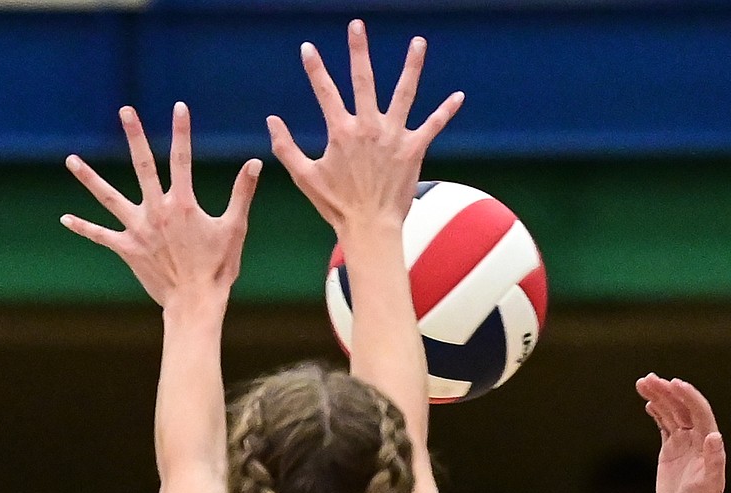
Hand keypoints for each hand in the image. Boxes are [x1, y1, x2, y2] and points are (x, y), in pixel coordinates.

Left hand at [62, 105, 259, 309]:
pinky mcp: (127, 249)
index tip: (180, 107)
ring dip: (89, 178)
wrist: (195, 303)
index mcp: (182, 204)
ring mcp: (138, 229)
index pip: (182, 159)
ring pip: (109, 197)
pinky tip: (65, 219)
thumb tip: (255, 163)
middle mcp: (156, 211)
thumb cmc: (217, 269)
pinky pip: (101, 236)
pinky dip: (84, 228)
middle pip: (143, 165)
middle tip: (126, 110)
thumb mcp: (234, 229)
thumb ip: (241, 193)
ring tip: (70, 160)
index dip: (182, 131)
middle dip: (136, 136)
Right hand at [268, 21, 463, 234]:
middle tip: (357, 25)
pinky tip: (459, 96)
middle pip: (363, 80)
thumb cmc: (337, 206)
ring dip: (412, 66)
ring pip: (404, 93)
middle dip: (359, 50)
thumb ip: (285, 147)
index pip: (325, 91)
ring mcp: (393, 137)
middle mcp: (368, 128)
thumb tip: (271, 120)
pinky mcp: (413, 151)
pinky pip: (433, 126)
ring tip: (419, 42)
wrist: (370, 229)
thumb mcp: (304, 177)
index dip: (314, 68)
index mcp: (341, 131)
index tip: (308, 48)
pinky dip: (446, 111)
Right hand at [637, 375, 725, 492]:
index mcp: (707, 442)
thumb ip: (714, 461)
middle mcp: (697, 437)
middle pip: (681, 407)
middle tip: (650, 379)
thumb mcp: (710, 485)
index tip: (674, 383)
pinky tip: (649, 403)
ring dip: (658, 397)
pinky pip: (664, 424)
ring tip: (643, 383)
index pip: (699, 412)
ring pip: (671, 412)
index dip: (687, 396)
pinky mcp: (671, 448)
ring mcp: (683, 441)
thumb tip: (715, 436)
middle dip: (666, 392)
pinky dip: (657, 412)